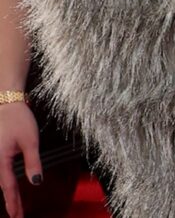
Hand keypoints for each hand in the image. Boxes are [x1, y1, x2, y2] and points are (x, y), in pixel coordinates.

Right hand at [0, 102, 40, 217]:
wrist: (6, 103)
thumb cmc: (18, 119)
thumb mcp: (30, 140)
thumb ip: (32, 162)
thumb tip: (36, 181)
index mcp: (0, 160)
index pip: (8, 187)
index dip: (14, 203)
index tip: (18, 216)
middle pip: (2, 186)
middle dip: (11, 202)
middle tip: (17, 215)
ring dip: (7, 193)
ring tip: (14, 206)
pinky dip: (4, 182)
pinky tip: (9, 188)